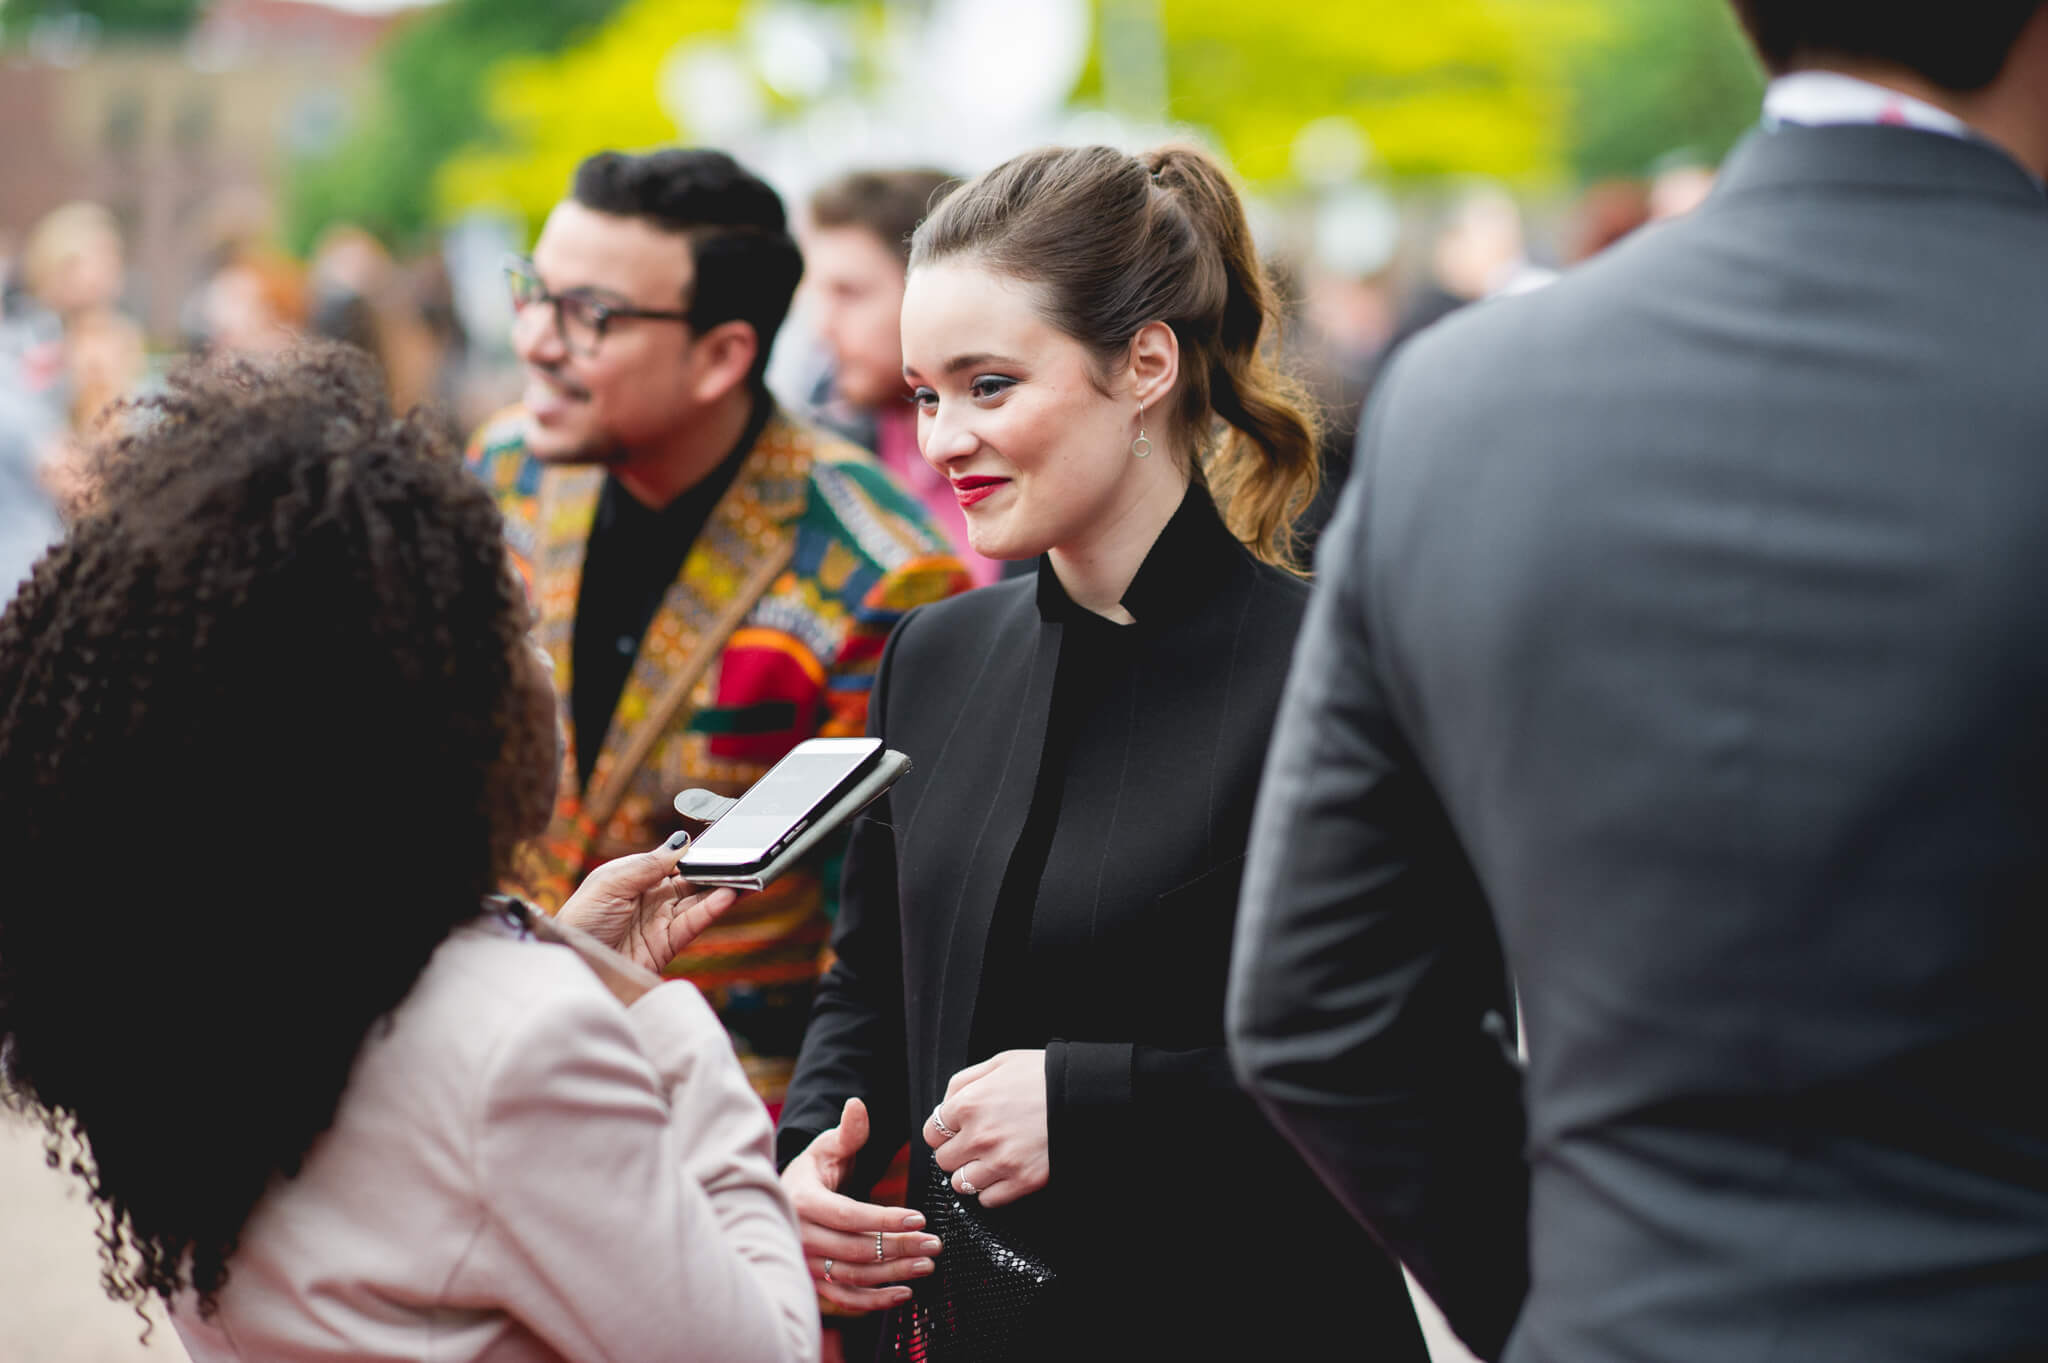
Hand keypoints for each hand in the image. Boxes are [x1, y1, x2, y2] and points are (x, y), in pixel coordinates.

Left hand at [555, 837, 738, 973]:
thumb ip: (648, 864)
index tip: (720, 843)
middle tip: (742, 859)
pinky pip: (693, 924)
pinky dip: (712, 910)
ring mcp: (659, 922)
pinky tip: (728, 896)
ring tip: (744, 876)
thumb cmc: (580, 921)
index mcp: (633, 878)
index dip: (694, 855)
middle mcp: (650, 899)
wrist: (570, 964)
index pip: (672, 862)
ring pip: (697, 902)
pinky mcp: (666, 946)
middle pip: (690, 882)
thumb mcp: (609, 882)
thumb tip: (681, 843)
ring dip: (721, 889)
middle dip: (715, 871)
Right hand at [783, 1098, 942, 1313]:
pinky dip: (875, 1301)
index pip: (848, 1215)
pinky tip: (905, 1294)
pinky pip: (846, 1298)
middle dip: (899, 1247)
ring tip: (927, 1264)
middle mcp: (800, 1237)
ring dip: (893, 1273)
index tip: (919, 1218)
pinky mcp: (815, 1281)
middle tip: (935, 1243)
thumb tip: (858, 1104)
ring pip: (854, 1276)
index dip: (885, 1219)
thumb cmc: (814, 1170)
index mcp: (802, 1201)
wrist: (789, 1199)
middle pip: (855, 1249)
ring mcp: (806, 1263)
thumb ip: (848, 1131)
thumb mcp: (827, 1146)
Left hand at [924, 1050, 1048, 1208]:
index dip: (944, 1131)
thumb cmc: (1043, 1075)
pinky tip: (1005, 1172)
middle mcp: (979, 1136)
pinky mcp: (1022, 1181)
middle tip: (975, 1144)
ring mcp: (1000, 1162)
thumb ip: (963, 1082)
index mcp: (969, 1104)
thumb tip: (946, 1105)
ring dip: (971, 1173)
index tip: (957, 1131)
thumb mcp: (999, 1062)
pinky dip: (992, 1189)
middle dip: (957, 1152)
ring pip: (961, 1183)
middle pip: (944, 1160)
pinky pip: (988, 1199)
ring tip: (989, 1160)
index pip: (932, 1132)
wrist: (1083, 1095)